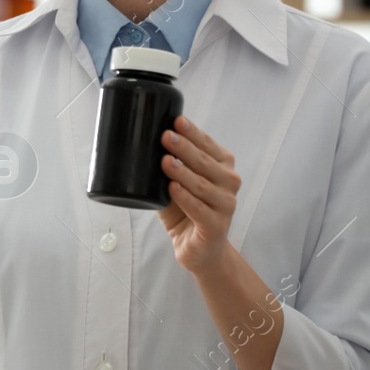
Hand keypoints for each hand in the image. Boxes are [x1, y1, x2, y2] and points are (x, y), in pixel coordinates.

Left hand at [156, 115, 241, 273]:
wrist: (198, 249)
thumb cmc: (186, 209)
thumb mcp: (176, 182)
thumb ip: (168, 164)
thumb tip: (140, 140)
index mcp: (222, 167)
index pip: (209, 145)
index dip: (194, 133)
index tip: (177, 121)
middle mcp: (229, 183)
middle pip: (205, 162)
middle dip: (184, 148)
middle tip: (165, 136)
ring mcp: (226, 205)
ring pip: (203, 185)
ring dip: (182, 172)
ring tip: (165, 161)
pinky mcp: (216, 226)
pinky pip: (200, 210)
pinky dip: (185, 198)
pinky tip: (173, 188)